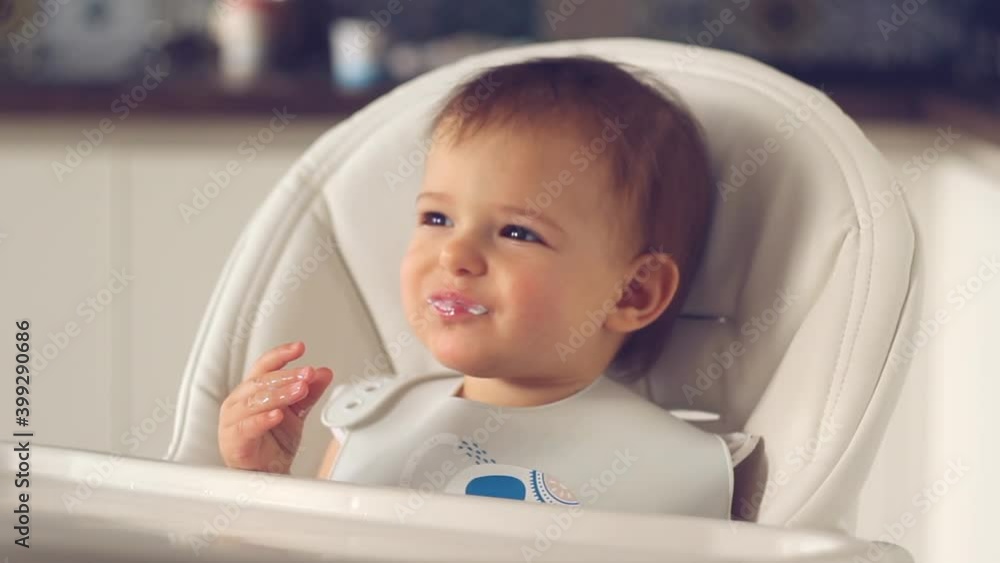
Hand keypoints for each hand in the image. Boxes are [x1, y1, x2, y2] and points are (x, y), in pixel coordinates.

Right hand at [218, 341, 332, 472]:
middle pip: (262, 381)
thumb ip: (310, 392)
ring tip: (301, 389)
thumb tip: (324, 373)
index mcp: (252, 390)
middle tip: (308, 373)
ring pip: (255, 401)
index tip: (299, 347)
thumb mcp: (297, 412)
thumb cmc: (273, 442)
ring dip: (280, 394)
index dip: (281, 355)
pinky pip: (247, 427)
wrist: (267, 474)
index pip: (265, 365)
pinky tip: (277, 414)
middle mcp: (239, 401)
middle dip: (288, 375)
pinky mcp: (233, 441)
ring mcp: (233, 421)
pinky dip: (263, 419)